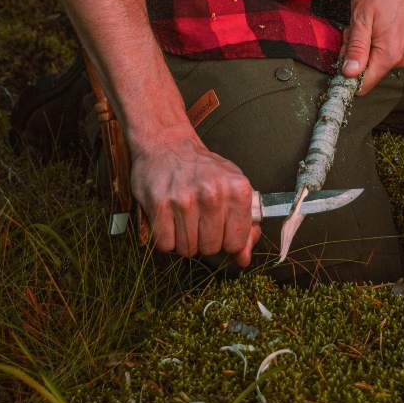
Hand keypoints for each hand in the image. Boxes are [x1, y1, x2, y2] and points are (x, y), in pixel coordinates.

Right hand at [130, 132, 261, 267]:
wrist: (167, 143)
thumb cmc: (202, 169)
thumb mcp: (231, 187)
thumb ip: (243, 224)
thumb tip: (244, 259)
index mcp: (238, 189)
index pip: (236, 242)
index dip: (226, 240)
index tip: (220, 228)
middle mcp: (213, 194)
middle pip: (211, 248)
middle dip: (204, 240)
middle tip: (198, 219)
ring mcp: (185, 200)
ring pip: (188, 249)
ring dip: (184, 240)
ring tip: (182, 217)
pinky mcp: (160, 205)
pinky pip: (165, 245)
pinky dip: (166, 238)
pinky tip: (168, 219)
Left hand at [340, 0, 403, 95]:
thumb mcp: (361, 16)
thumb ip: (356, 47)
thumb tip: (349, 75)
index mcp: (389, 55)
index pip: (363, 85)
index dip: (345, 75)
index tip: (339, 56)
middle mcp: (401, 58)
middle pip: (367, 71)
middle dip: (354, 54)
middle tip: (352, 28)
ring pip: (374, 60)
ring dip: (364, 45)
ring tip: (366, 21)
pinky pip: (384, 51)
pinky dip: (375, 40)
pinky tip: (376, 21)